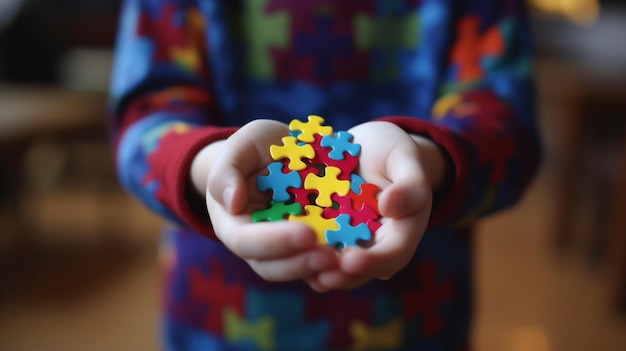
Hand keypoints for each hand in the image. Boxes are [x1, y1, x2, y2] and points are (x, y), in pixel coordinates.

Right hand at [195, 120, 338, 281]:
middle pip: (271, 266)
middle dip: (300, 264)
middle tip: (331, 257)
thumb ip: (227, 170)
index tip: (306, 233)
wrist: (285, 150)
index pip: (245, 241)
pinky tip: (359, 257)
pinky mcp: (310, 246)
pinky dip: (337, 266)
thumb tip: (232, 203)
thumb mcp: (241, 146)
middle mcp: (257, 244)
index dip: (273, 241)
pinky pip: (320, 263)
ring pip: (297, 270)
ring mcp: (285, 248)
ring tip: (347, 261)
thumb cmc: (257, 148)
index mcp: (234, 223)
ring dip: (320, 270)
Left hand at [305, 121, 444, 291]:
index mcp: (400, 232)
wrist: (367, 147)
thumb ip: (409, 183)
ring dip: (315, 270)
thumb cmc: (393, 152)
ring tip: (298, 265)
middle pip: (358, 271)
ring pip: (330, 266)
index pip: (391, 255)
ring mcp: (343, 240)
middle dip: (340, 276)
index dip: (373, 262)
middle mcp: (371, 244)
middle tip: (322, 276)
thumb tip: (390, 207)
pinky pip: (307, 247)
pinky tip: (279, 245)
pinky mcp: (319, 230)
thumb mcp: (405, 158)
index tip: (352, 261)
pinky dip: (296, 250)